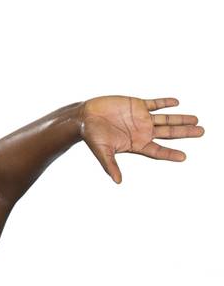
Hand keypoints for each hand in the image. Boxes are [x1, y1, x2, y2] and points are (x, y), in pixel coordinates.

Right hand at [81, 95, 203, 183]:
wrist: (84, 117)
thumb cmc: (92, 136)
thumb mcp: (102, 152)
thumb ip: (111, 166)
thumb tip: (118, 182)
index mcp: (137, 144)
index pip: (158, 151)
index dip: (171, 154)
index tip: (184, 157)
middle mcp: (142, 131)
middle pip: (168, 133)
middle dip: (185, 132)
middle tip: (201, 132)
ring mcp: (141, 118)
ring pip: (165, 119)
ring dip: (180, 118)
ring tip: (196, 119)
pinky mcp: (137, 105)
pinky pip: (155, 104)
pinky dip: (165, 103)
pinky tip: (176, 103)